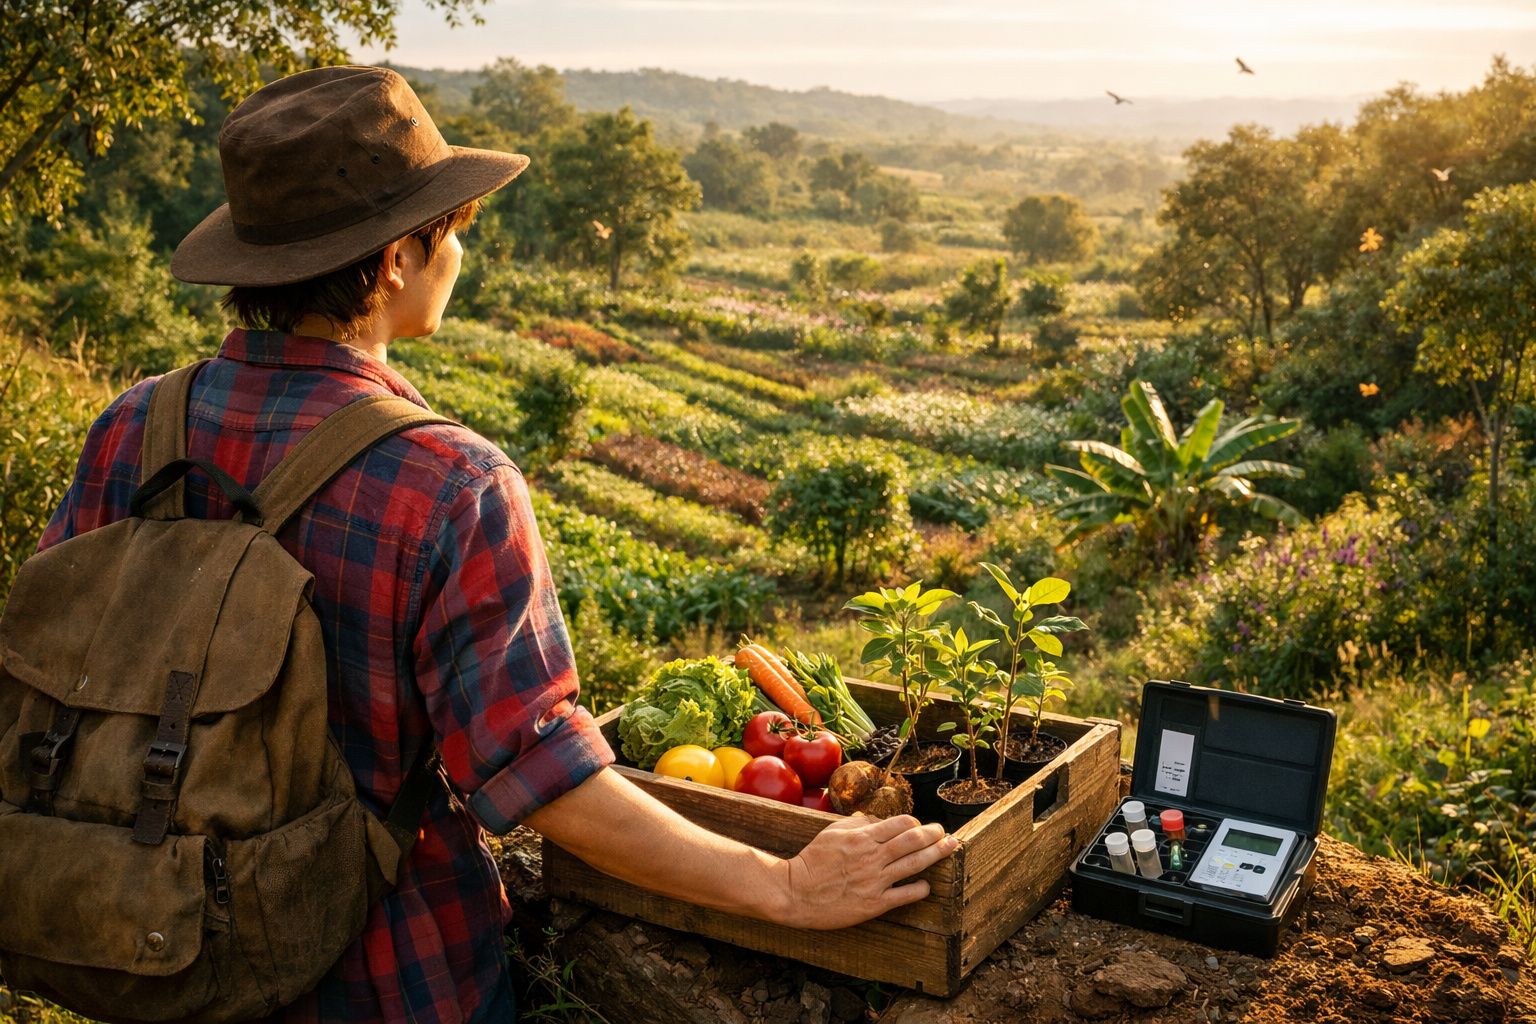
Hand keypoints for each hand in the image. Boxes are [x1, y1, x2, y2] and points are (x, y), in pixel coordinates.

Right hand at [778, 814, 959, 929]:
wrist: (796, 892)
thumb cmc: (812, 861)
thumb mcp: (831, 832)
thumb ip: (857, 823)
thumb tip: (877, 819)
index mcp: (862, 837)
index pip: (901, 823)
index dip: (916, 823)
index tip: (921, 826)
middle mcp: (872, 857)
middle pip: (914, 840)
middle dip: (935, 834)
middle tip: (946, 834)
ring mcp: (874, 881)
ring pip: (915, 864)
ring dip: (936, 854)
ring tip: (949, 849)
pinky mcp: (874, 904)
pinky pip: (905, 895)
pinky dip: (920, 888)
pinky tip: (927, 885)